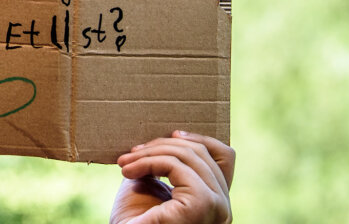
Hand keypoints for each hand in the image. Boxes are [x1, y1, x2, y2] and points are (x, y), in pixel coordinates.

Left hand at [110, 131, 234, 223]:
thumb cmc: (136, 223)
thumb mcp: (152, 187)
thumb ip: (163, 167)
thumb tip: (163, 137)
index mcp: (216, 202)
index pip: (224, 158)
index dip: (199, 138)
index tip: (172, 133)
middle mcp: (224, 207)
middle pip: (200, 152)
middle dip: (161, 144)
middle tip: (129, 154)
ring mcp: (217, 207)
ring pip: (188, 155)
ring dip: (149, 153)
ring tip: (124, 164)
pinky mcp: (201, 205)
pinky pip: (175, 166)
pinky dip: (147, 162)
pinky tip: (128, 172)